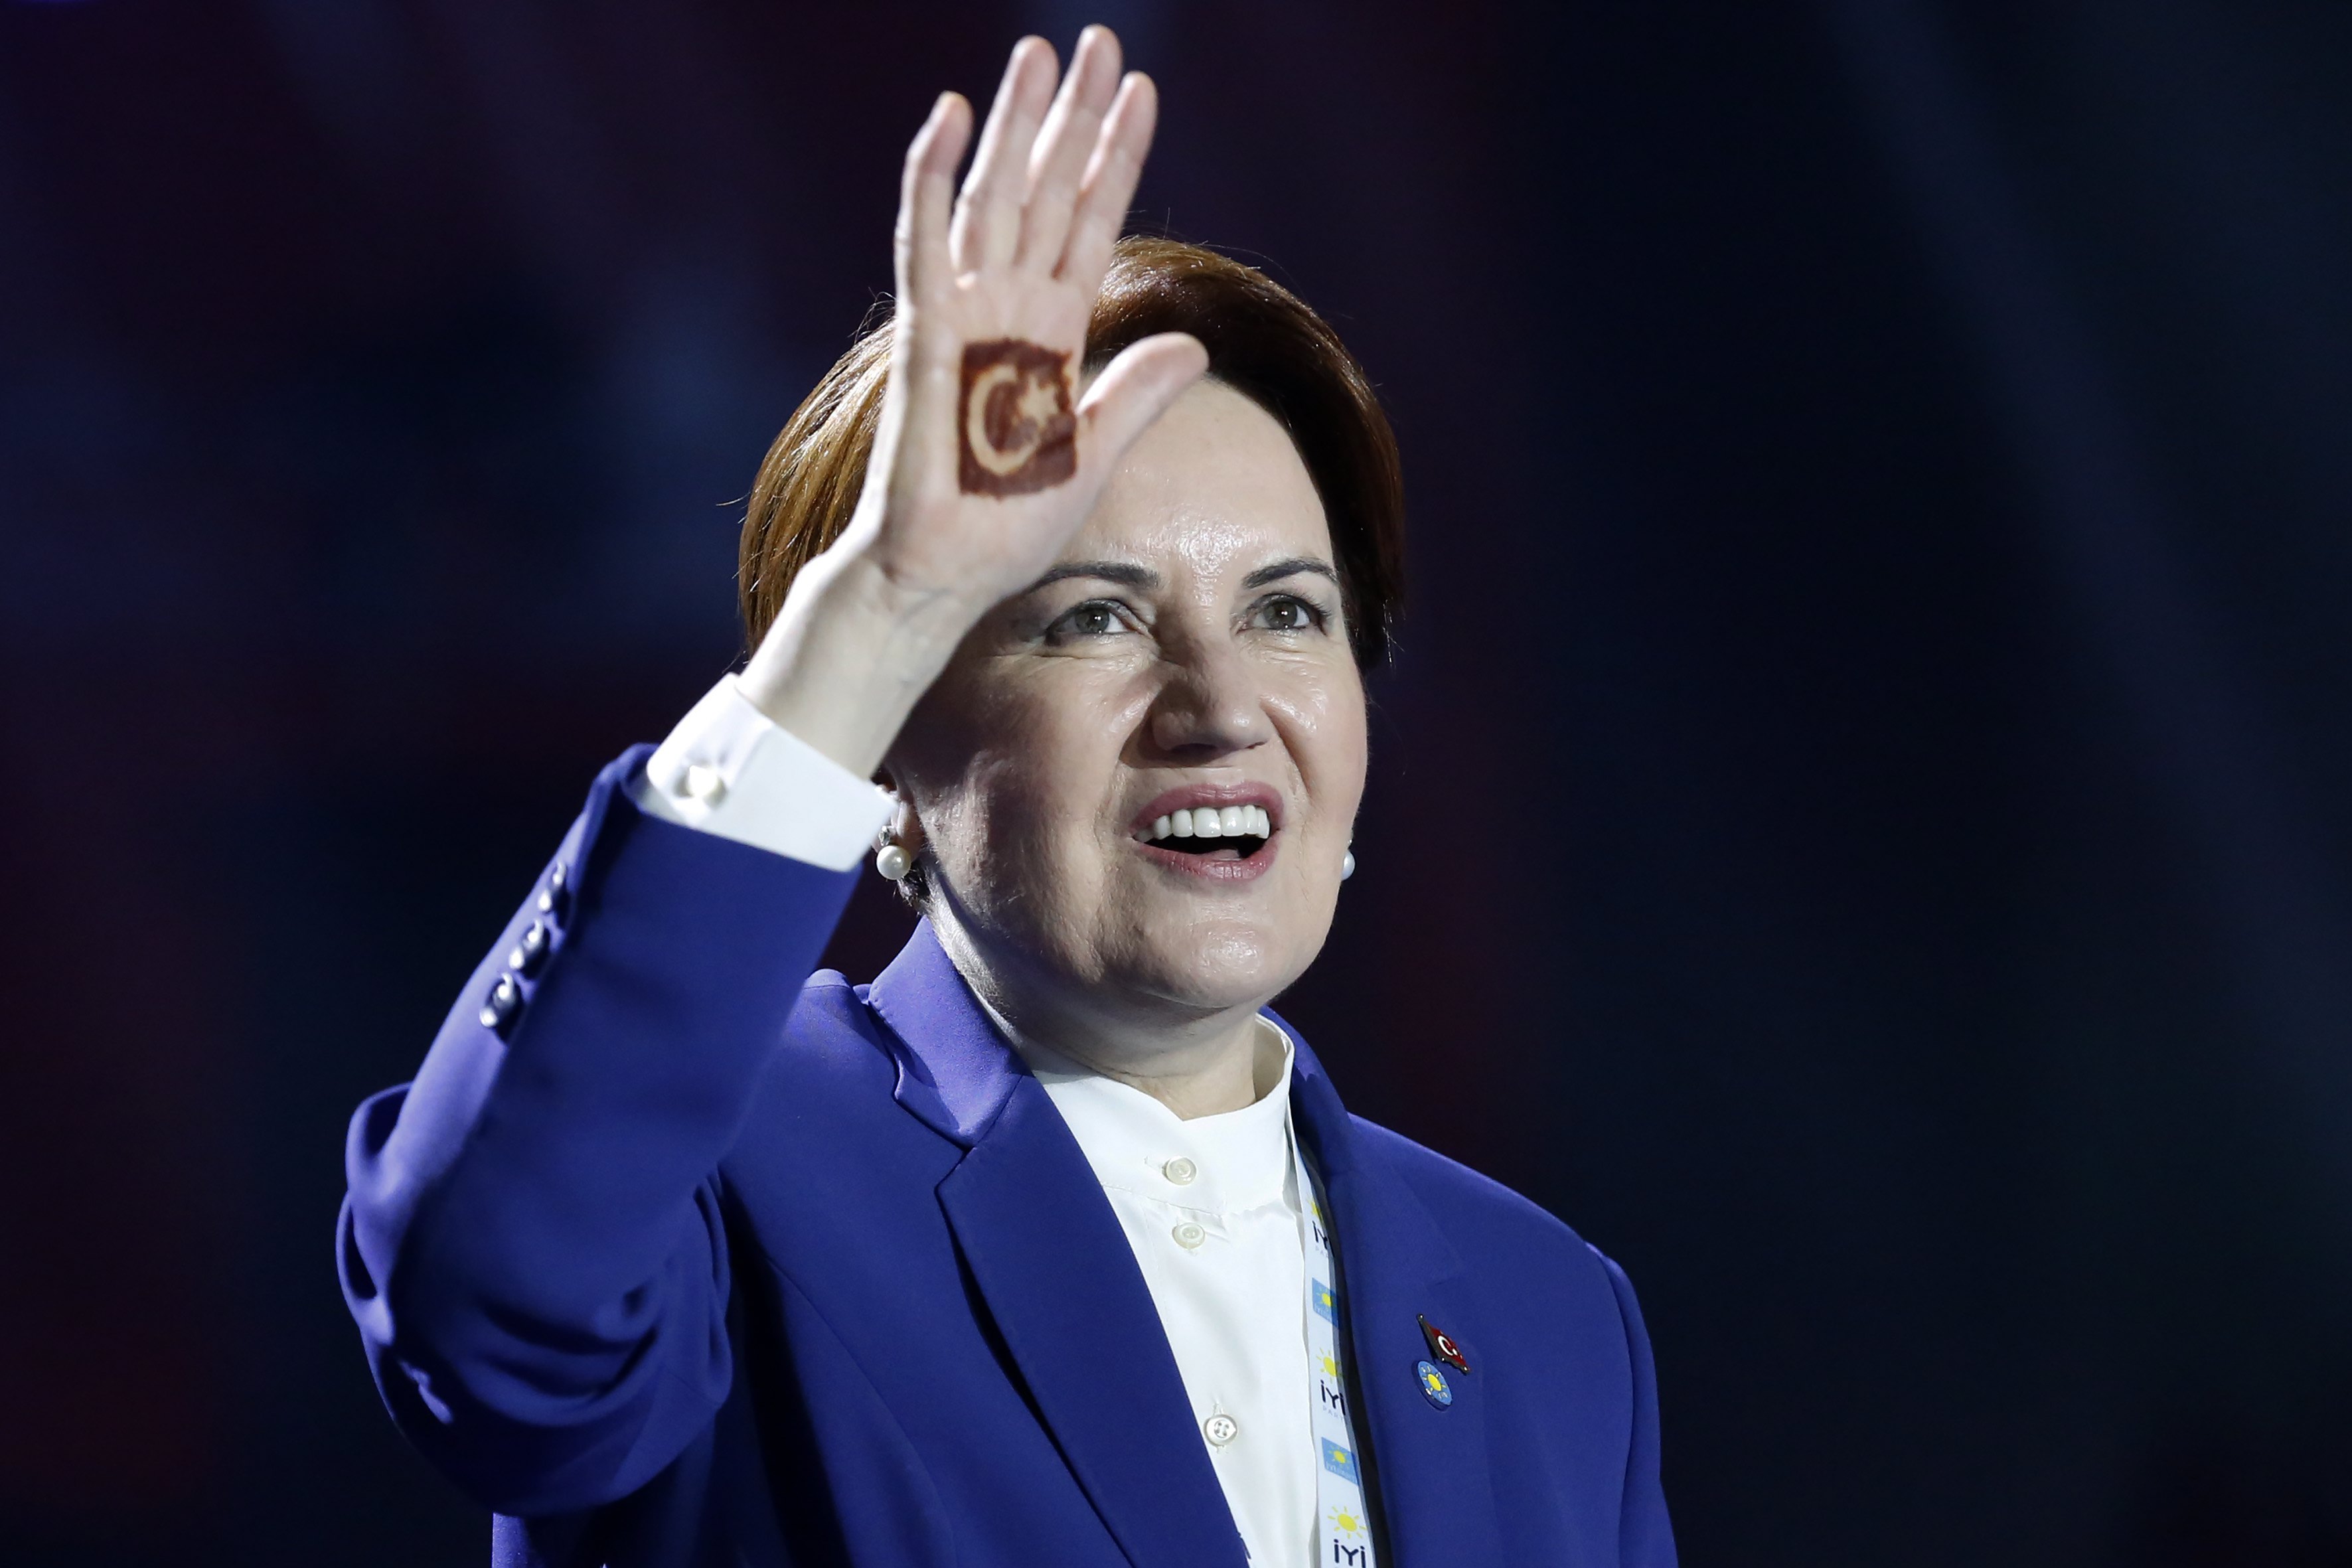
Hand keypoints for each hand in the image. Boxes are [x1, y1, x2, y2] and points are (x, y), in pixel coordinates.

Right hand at [740, 29, 1207, 776]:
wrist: (946, 574)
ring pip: (995, 196)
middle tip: (1099, 42)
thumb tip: (1191, 342)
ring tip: (1041, 52)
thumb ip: (1137, 393)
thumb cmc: (1007, 525)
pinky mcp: (926, 335)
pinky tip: (953, 116)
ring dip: (1018, 124)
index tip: (1143, 94)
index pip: (1091, 223)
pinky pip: (927, 240)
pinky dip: (935, 177)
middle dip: (1074, 116)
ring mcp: (965, 316)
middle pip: (1048, 190)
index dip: (1116, 158)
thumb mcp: (1097, 453)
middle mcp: (1010, 311)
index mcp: (1051, 335)